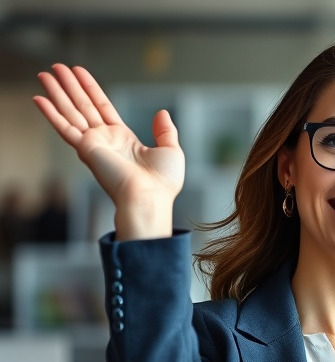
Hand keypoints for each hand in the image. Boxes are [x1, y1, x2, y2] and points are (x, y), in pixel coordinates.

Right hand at [33, 64, 184, 239]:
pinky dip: (51, 114)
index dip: (90, 89)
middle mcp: (104, 140)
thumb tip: (162, 112)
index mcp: (123, 139)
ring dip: (57, 92)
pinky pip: (64, 128)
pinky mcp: (86, 149)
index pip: (102, 107)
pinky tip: (39, 98)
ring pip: (71, 112)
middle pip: (83, 106)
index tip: (79, 73)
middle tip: (56, 66)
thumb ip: (165, 130)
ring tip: (45, 73)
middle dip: (70, 86)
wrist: (150, 197)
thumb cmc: (162, 182)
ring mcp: (93, 144)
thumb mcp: (170, 150)